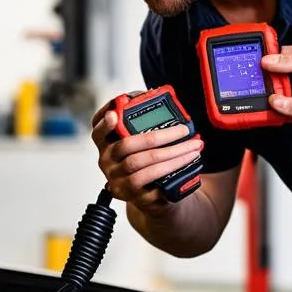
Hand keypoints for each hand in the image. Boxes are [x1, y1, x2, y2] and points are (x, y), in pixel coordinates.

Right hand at [91, 99, 203, 214]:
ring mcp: (121, 182)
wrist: (157, 198)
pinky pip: (154, 182)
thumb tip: (155, 93)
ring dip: (172, 153)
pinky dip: (173, 169)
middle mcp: (109, 165)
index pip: (97, 133)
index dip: (104, 124)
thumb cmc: (149, 164)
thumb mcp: (142, 145)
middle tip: (183, 130)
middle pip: (127, 146)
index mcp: (107, 147)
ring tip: (193, 146)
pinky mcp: (136, 198)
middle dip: (158, 136)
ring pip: (142, 163)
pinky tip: (188, 162)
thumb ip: (143, 122)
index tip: (114, 114)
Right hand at [262, 44, 291, 132]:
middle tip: (259, 76)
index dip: (276, 62)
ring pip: (290, 52)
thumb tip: (275, 102)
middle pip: (290, 52)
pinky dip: (284, 65)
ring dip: (277, 63)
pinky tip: (278, 76)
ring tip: (266, 78)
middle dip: (273, 63)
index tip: (260, 65)